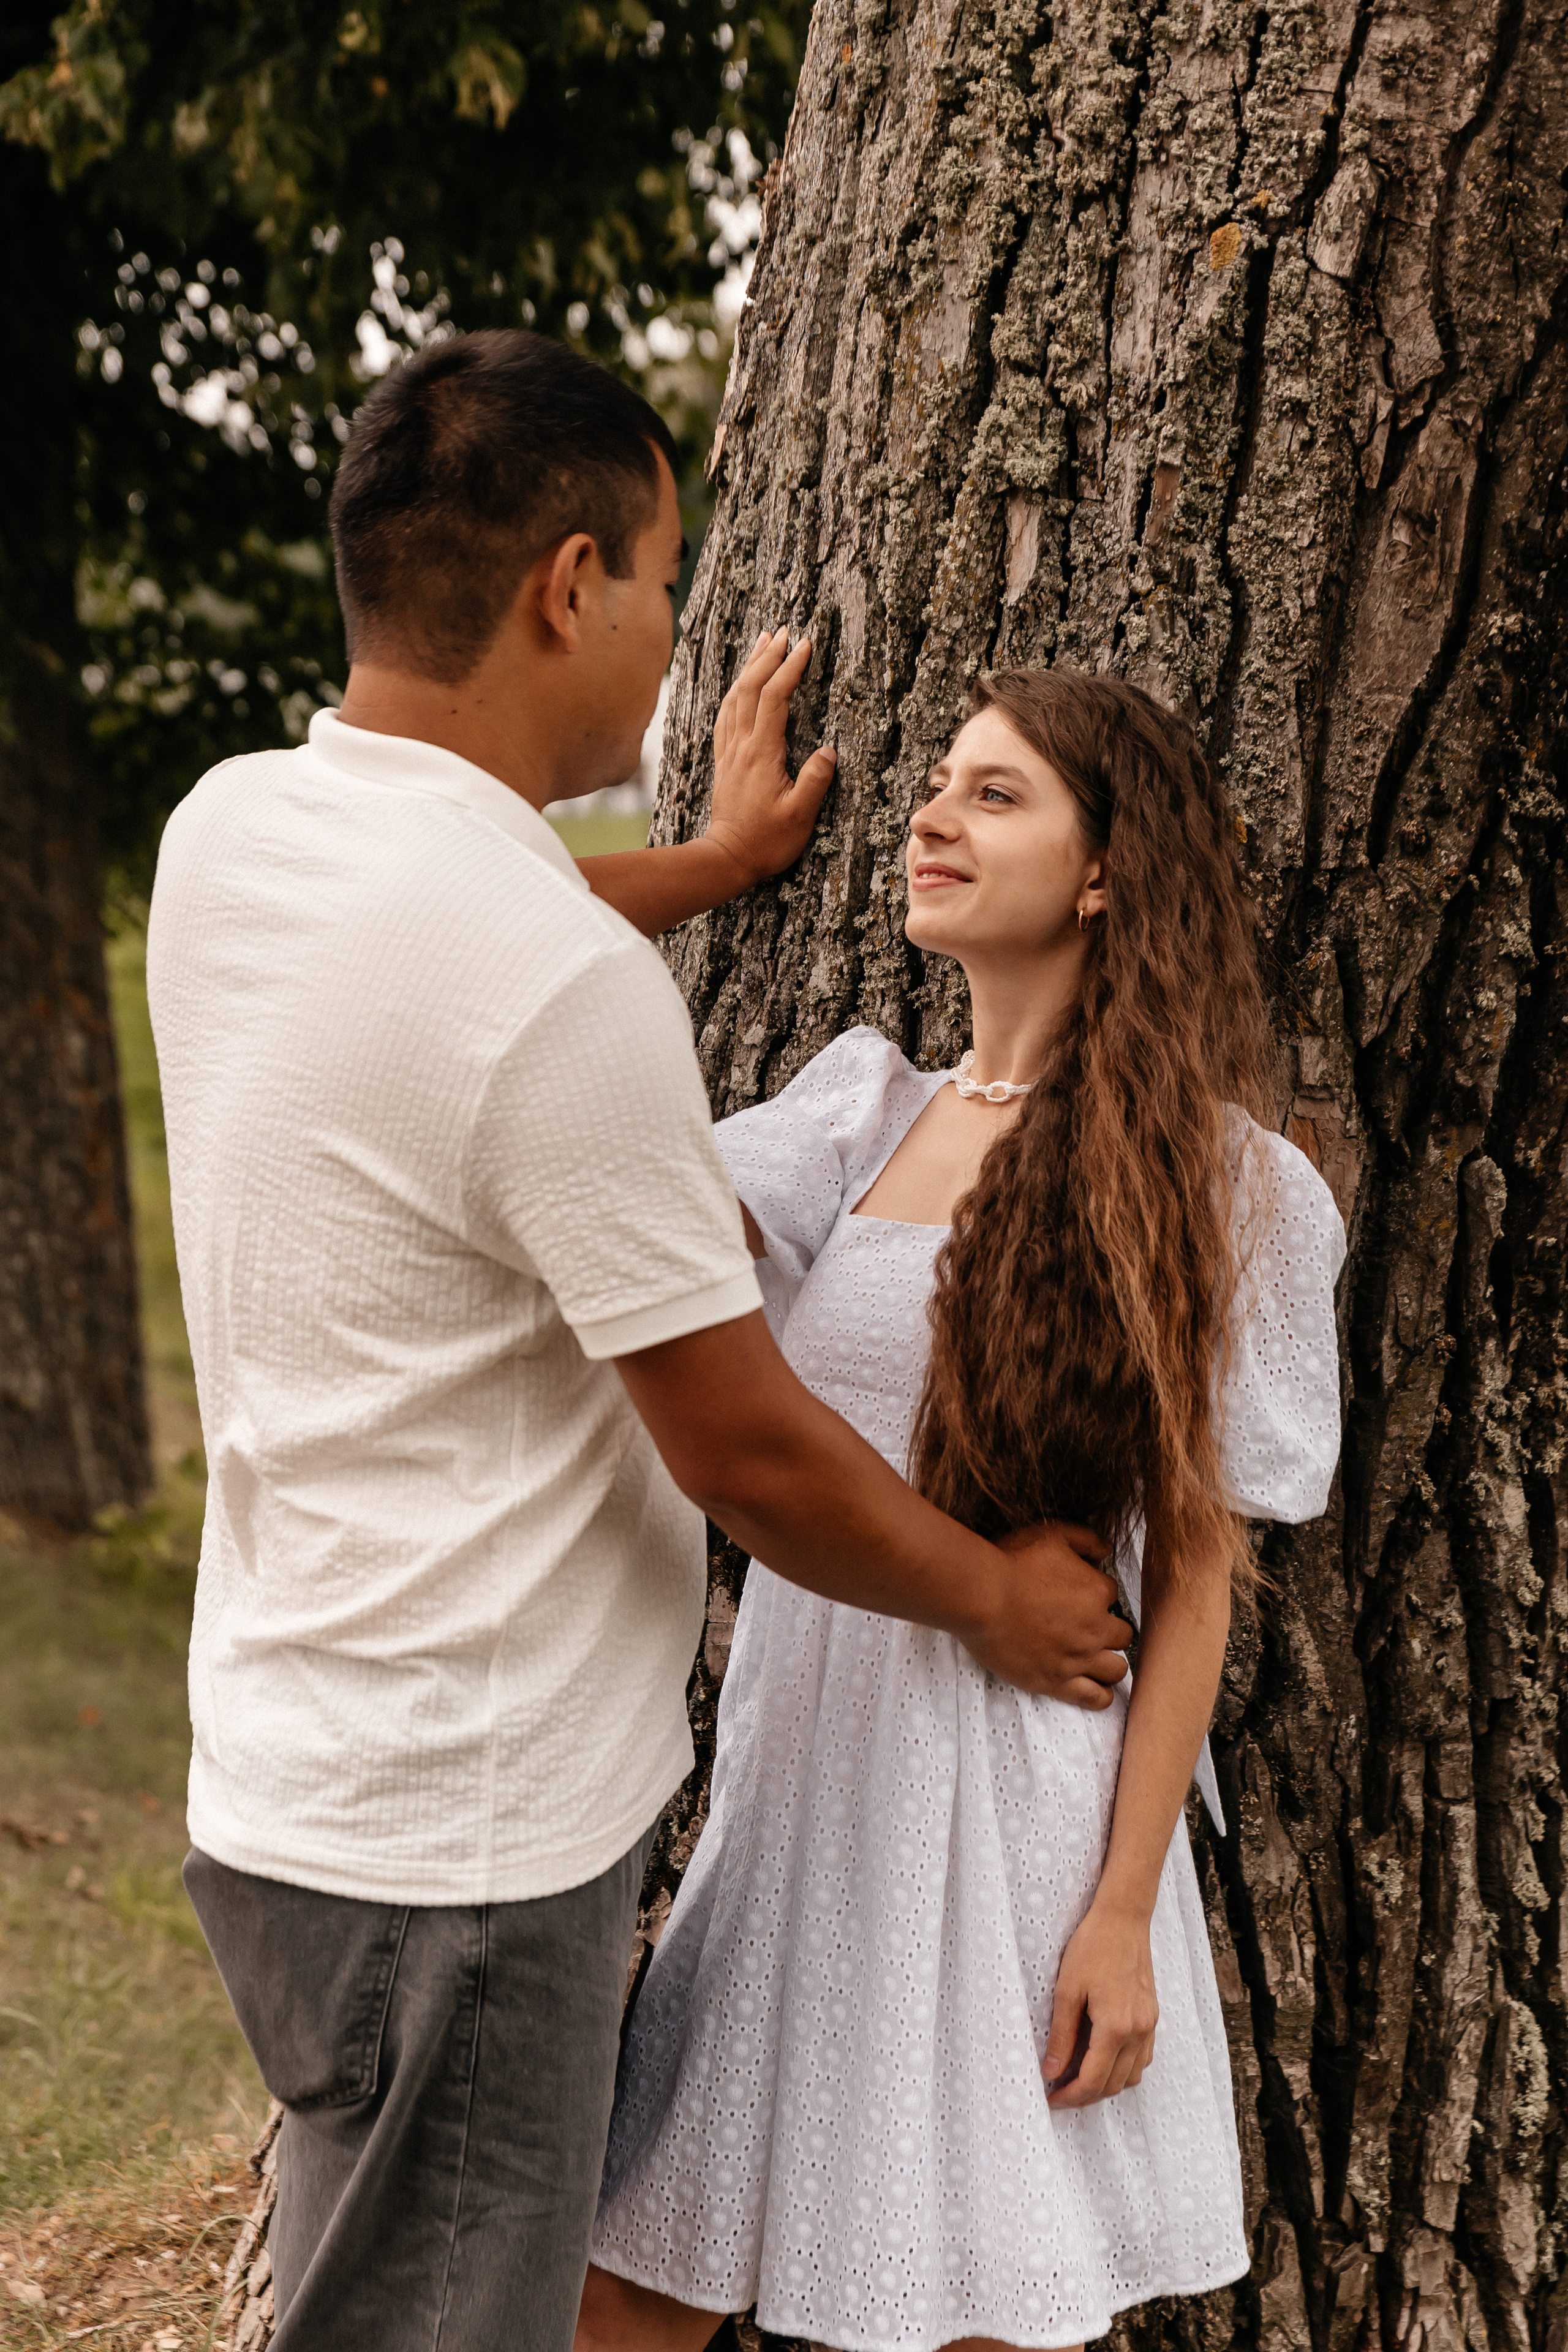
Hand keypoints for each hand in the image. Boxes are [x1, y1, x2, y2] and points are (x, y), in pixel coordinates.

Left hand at [706, 628, 837, 887]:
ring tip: (762, 642)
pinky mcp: (724, 761)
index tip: (804, 644)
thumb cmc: (766, 842)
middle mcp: (741, 746)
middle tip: (783, 631)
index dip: (789, 668)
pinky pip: (724, 715)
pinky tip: (739, 684)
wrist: (727, 858)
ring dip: (748, 667)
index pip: (775, 698)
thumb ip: (815, 782)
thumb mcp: (800, 817)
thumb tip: (829, 751)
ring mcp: (729, 752)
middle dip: (768, 656)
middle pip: (750, 688)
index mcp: (762, 754)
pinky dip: (733, 692)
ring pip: (734, 697)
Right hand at [962, 1524, 1131, 1705]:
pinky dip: (1102, 1696)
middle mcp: (1094, 1628)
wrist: (980, 1597)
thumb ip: (1085, 1539)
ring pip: (1116, 1669)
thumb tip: (1107, 1550)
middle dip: (1109, 1629)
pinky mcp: (1057, 1681)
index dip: (1097, 1593)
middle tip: (1090, 1627)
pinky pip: (1095, 1697)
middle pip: (1122, 1635)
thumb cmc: (1011, 1562)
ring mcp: (1077, 1658)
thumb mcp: (1052, 1535)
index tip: (1080, 1594)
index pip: (1112, 1594)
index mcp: (1096, 1592)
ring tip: (1096, 1658)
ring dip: (1110, 1662)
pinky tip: (1098, 1689)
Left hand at [1042, 1903, 1158, 2107]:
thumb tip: (1051, 2072)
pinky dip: (1123, 2069)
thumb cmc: (1092, 1947)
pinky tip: (1104, 2060)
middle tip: (1060, 2093)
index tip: (1051, 2099)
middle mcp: (1138, 2031)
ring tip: (1078, 2079)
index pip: (1093, 2080)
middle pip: (1114, 2085)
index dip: (1070, 2096)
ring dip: (1106, 2085)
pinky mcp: (1152, 2016)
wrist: (1124, 1918)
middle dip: (1085, 2096)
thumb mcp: (1067, 1990)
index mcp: (1116, 2027)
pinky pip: (1142, 2058)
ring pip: (1132, 2076)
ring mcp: (1149, 2025)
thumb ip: (1061, 2035)